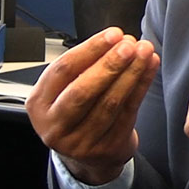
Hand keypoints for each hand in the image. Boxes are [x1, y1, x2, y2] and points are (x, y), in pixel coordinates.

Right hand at [26, 27, 159, 184]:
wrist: (88, 154)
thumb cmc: (77, 109)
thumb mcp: (66, 89)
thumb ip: (85, 66)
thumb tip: (117, 40)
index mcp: (39, 103)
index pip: (63, 70)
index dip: (90, 49)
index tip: (113, 34)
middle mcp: (55, 125)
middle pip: (83, 91)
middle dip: (109, 65)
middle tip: (129, 45)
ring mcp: (80, 142)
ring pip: (109, 103)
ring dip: (131, 73)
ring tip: (144, 52)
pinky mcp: (106, 149)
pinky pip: (128, 113)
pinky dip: (141, 86)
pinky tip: (149, 68)